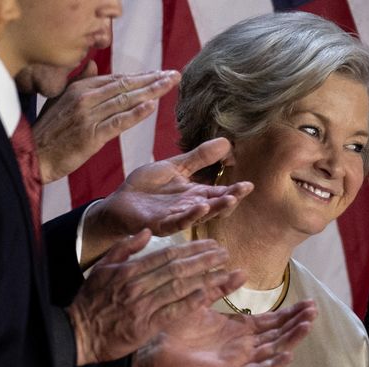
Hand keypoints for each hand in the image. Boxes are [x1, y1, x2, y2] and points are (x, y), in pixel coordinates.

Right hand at [34, 62, 179, 182]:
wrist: (33, 156)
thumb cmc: (47, 133)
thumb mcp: (60, 101)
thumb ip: (79, 82)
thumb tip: (94, 64)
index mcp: (79, 88)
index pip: (116, 79)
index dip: (140, 76)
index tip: (158, 74)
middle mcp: (85, 98)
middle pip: (125, 85)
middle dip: (152, 79)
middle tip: (174, 75)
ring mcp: (88, 116)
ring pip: (125, 100)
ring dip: (151, 91)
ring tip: (170, 85)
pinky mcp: (91, 135)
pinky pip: (118, 121)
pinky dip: (136, 113)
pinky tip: (152, 106)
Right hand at [68, 230, 245, 365]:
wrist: (78, 334)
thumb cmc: (90, 301)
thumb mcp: (102, 268)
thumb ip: (124, 248)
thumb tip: (147, 232)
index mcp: (127, 269)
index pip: (166, 254)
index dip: (191, 249)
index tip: (210, 244)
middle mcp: (137, 285)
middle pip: (177, 268)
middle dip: (204, 259)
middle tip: (224, 253)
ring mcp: (142, 305)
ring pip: (179, 287)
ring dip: (204, 278)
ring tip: (224, 270)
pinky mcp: (145, 325)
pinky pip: (173, 311)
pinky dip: (191, 302)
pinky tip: (208, 294)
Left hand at [82, 138, 252, 266]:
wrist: (119, 201)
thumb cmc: (146, 187)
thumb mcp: (175, 167)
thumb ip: (199, 158)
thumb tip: (226, 141)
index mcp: (194, 194)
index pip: (219, 193)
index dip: (234, 190)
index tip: (249, 183)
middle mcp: (189, 208)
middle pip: (215, 206)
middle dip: (230, 199)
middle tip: (245, 189)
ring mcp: (175, 217)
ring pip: (200, 215)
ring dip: (215, 208)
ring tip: (230, 199)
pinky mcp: (159, 224)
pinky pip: (177, 222)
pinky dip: (190, 215)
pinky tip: (201, 206)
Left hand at [133, 300, 317, 366]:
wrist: (152, 350)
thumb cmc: (172, 327)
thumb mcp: (199, 301)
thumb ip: (219, 287)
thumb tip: (241, 271)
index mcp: (235, 329)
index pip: (270, 322)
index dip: (289, 313)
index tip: (309, 302)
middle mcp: (240, 346)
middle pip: (277, 335)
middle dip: (296, 323)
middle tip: (314, 310)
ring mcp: (237, 361)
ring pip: (273, 351)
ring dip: (291, 339)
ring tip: (307, 325)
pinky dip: (273, 364)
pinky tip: (288, 354)